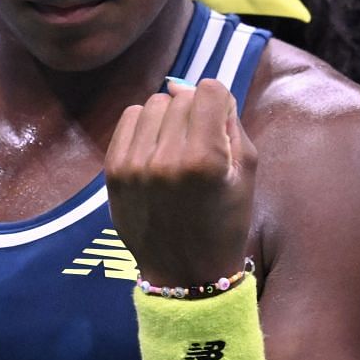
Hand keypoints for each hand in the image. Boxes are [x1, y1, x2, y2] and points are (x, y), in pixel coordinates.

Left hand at [105, 78, 256, 287]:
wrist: (186, 273)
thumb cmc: (225, 222)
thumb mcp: (246, 173)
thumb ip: (229, 121)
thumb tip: (194, 86)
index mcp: (205, 159)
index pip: (209, 90)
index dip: (219, 102)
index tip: (219, 123)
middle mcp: (167, 158)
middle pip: (182, 96)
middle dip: (194, 112)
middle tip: (199, 144)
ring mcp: (135, 164)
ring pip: (154, 104)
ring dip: (168, 118)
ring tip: (176, 148)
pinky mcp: (113, 170)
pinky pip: (129, 118)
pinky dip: (144, 126)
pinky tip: (155, 150)